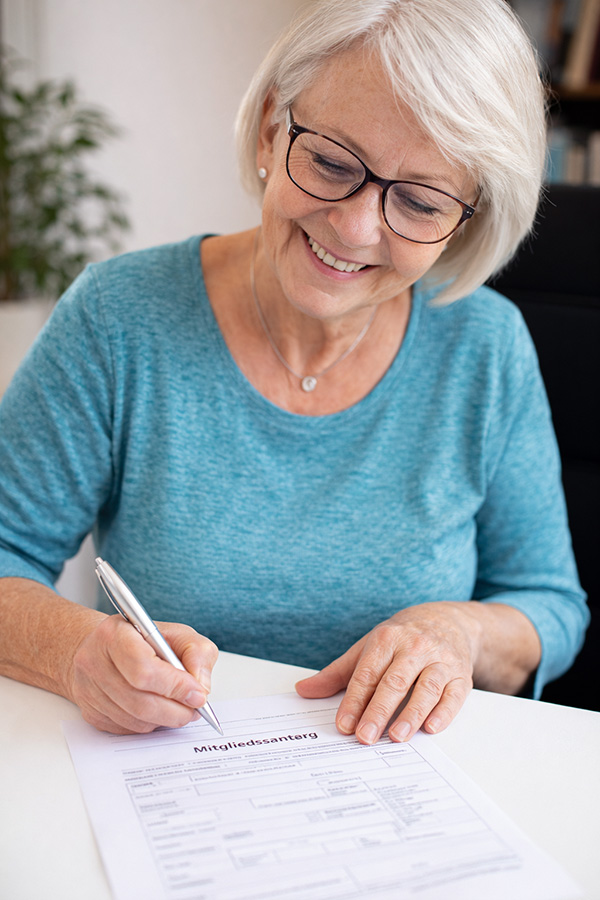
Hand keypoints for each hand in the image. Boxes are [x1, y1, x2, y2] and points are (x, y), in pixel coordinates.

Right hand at [67, 615, 218, 733]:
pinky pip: (127, 730)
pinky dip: (150, 724)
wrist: (102, 648)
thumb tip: (201, 688)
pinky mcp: (90, 713)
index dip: (175, 686)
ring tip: (180, 709)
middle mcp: (94, 662)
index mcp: (114, 635)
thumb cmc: (142, 639)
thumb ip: (197, 653)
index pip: (144, 669)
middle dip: (176, 711)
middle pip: (140, 701)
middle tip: (195, 709)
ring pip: (135, 720)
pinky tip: (158, 710)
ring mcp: (88, 690)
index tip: (197, 694)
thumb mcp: (177, 633)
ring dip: (165, 720)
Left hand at [296, 602, 481, 743]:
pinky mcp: (461, 675)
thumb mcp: (367, 648)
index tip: (343, 724)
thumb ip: (337, 673)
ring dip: (411, 714)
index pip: (368, 673)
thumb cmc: (401, 639)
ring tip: (396, 737)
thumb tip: (303, 690)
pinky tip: (431, 728)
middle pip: (395, 681)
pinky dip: (444, 712)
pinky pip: (454, 695)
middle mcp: (415, 647)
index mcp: (387, 639)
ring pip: (426, 688)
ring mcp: (440, 660)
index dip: (355, 700)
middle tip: (365, 737)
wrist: (447, 621)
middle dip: (379, 711)